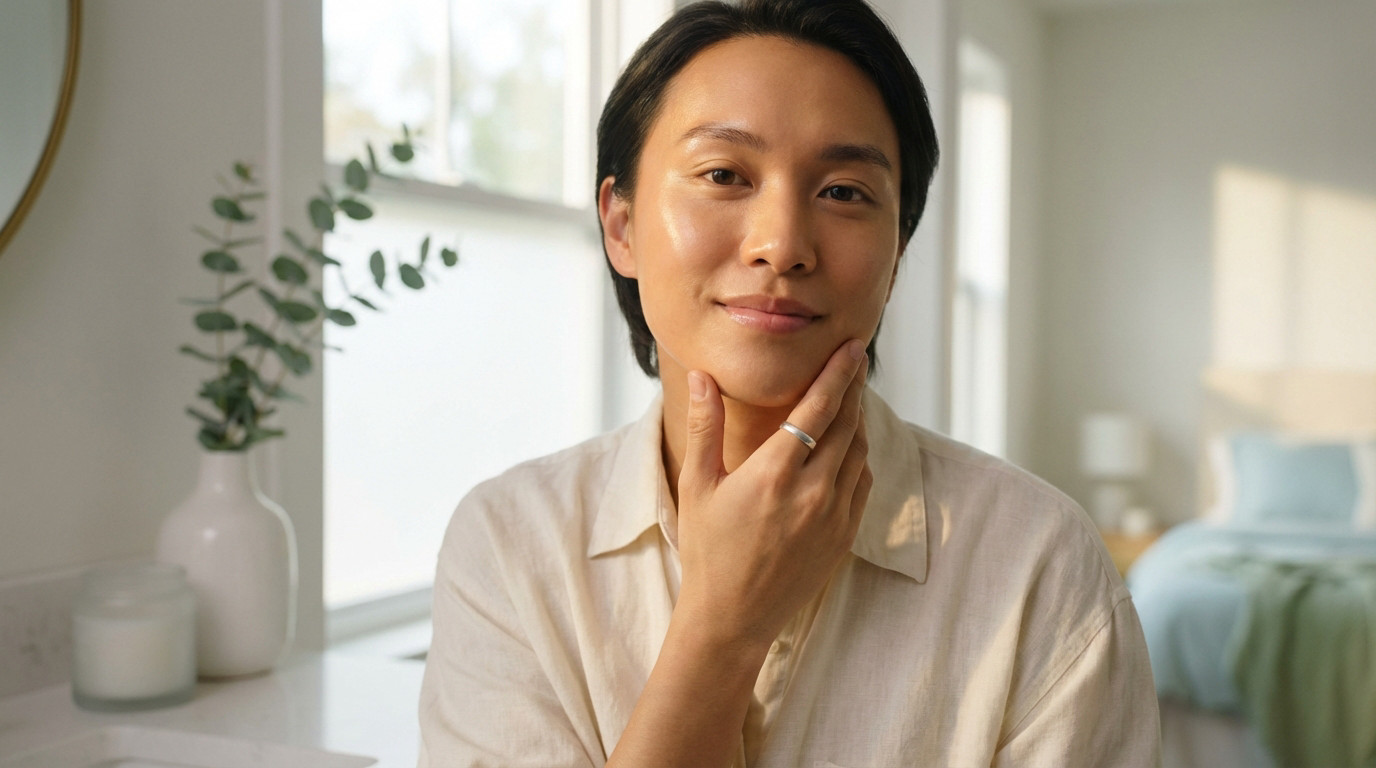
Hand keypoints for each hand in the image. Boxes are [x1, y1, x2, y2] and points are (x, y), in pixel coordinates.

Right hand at [674, 339, 871, 650]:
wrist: (733, 617)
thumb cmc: (707, 549)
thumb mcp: (697, 486)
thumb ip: (705, 426)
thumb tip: (700, 375)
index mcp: (774, 474)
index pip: (819, 408)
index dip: (838, 373)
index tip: (852, 347)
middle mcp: (813, 492)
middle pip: (848, 424)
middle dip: (853, 388)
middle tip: (853, 360)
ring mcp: (834, 515)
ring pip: (860, 451)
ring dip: (858, 420)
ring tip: (848, 398)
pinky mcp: (844, 535)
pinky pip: (862, 482)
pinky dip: (859, 455)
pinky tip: (846, 445)